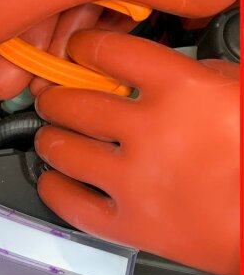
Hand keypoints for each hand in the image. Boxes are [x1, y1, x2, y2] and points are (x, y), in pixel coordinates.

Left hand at [35, 30, 239, 274]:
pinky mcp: (129, 226)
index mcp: (182, 89)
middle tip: (52, 101)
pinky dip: (54, 190)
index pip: (113, 53)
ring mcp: (134, 181)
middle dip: (56, 99)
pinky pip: (73, 206)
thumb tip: (161, 75)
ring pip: (66, 152)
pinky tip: (51, 182)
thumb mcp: (241, 92)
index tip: (77, 51)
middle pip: (77, 104)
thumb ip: (200, 76)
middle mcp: (149, 131)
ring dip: (50, 141)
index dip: (86, 48)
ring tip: (49, 138)